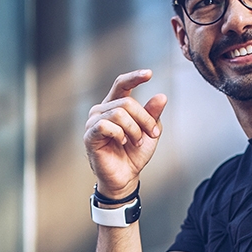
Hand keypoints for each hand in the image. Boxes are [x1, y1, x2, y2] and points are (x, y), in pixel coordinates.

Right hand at [84, 69, 167, 198]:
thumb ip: (153, 114)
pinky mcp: (89, 135)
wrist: (126, 177)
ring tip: (136, 141)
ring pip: (119, 113)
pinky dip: (120, 134)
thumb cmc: (134, 154)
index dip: (134, 77)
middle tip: (152, 134)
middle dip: (145, 119)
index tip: (149, 74)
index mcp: (115, 105)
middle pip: (127, 102)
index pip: (121, 84)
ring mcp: (93, 122)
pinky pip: (106, 125)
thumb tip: (161, 96)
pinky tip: (122, 142)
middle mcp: (102, 110)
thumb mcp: (149, 131)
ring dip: (134, 129)